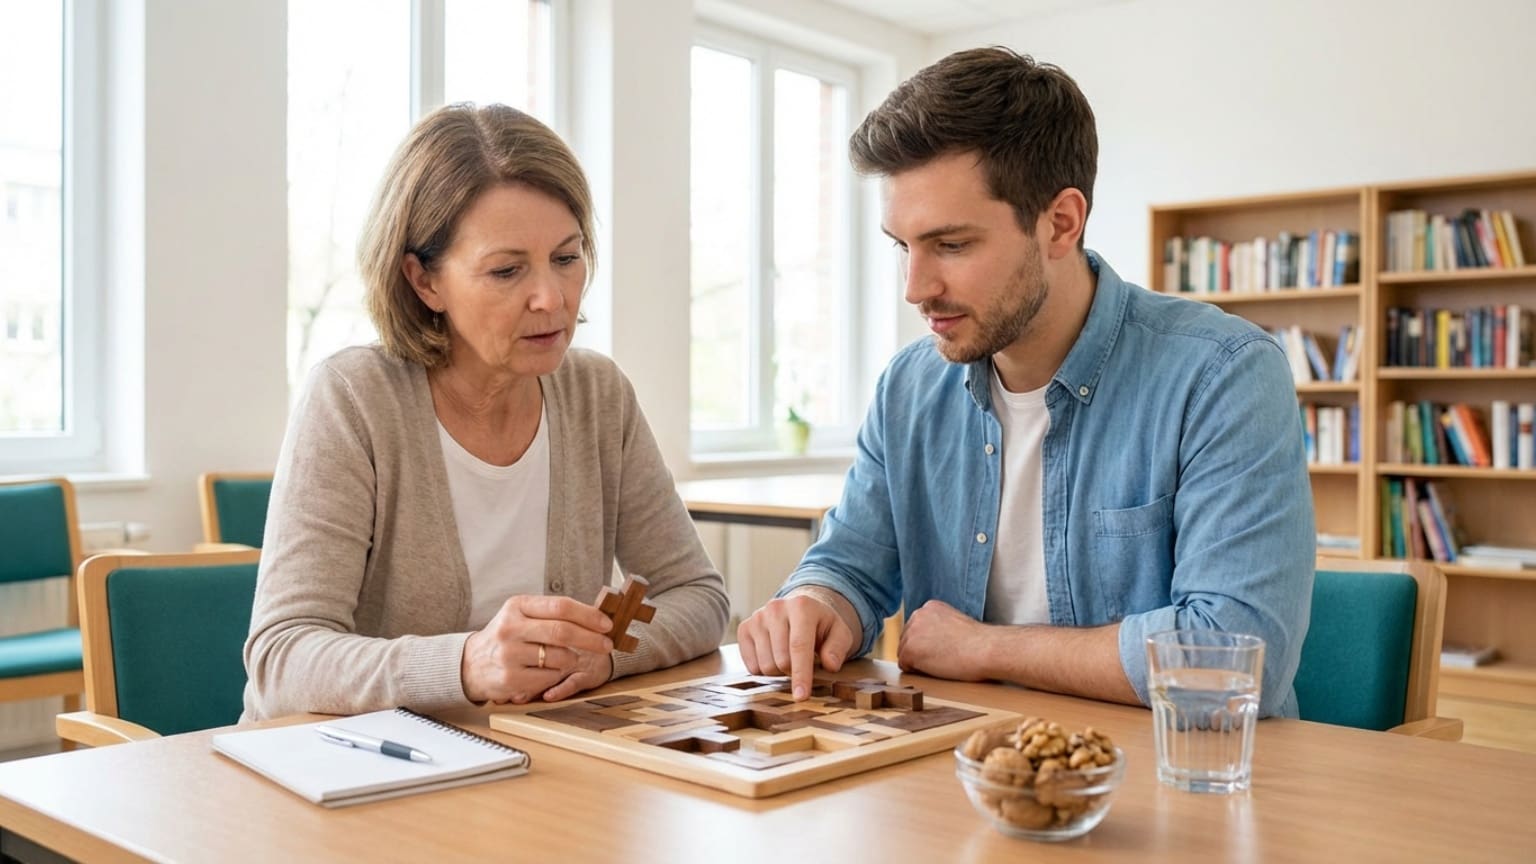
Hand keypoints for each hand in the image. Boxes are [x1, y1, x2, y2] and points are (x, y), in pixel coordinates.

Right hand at [461, 595, 613, 703]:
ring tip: (566, 658)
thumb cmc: (506, 636)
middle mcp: (511, 628)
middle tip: (606, 644)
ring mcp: (509, 654)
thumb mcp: (521, 615)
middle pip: (563, 632)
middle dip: (591, 639)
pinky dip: (557, 675)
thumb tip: (595, 617)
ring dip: (572, 659)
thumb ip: (552, 613)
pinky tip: (548, 671)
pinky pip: (550, 677)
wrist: (471, 664)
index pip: (560, 606)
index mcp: (517, 606)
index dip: (588, 615)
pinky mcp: (511, 679)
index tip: (606, 624)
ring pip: (560, 657)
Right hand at [737, 593, 854, 699]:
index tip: (801, 696)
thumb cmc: (822, 625)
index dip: (801, 674)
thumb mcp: (840, 633)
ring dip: (779, 672)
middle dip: (793, 672)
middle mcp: (776, 608)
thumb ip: (838, 648)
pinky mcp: (744, 628)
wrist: (801, 609)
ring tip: (789, 658)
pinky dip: (764, 670)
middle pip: (781, 660)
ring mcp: (757, 617)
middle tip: (803, 664)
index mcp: (801, 606)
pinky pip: (751, 666)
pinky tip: (774, 657)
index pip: (799, 646)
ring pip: (765, 665)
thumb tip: (830, 665)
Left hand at [897, 600, 990, 680]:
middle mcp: (917, 615)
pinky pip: (905, 666)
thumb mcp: (955, 623)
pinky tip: (936, 667)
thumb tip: (928, 642)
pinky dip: (917, 671)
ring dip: (919, 662)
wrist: (985, 649)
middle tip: (944, 657)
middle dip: (920, 652)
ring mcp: (911, 632)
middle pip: (907, 640)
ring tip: (942, 661)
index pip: (916, 629)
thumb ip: (938, 627)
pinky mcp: (910, 650)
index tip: (944, 648)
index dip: (928, 644)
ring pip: (905, 653)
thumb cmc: (979, 642)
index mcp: (929, 607)